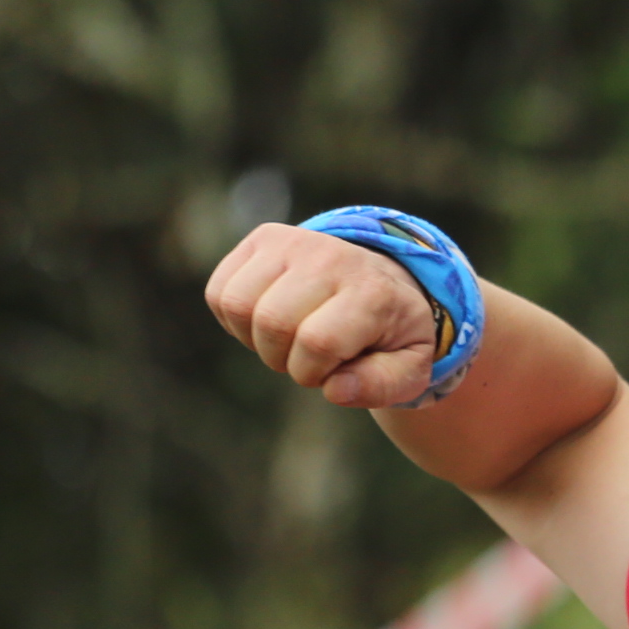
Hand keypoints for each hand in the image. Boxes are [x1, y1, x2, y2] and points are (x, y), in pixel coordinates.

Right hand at [202, 222, 447, 408]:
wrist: (384, 283)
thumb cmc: (390, 335)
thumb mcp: (408, 369)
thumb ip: (380, 387)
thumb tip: (335, 389)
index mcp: (373, 292)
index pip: (318, 342)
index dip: (313, 371)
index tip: (332, 371)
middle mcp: (331, 257)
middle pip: (272, 322)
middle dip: (283, 359)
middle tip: (309, 356)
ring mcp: (293, 241)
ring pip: (237, 304)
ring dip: (255, 339)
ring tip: (288, 338)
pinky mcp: (263, 238)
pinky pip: (220, 292)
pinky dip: (234, 321)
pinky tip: (266, 321)